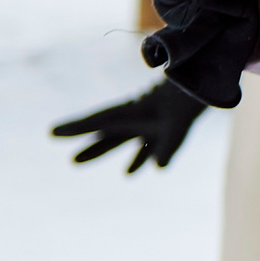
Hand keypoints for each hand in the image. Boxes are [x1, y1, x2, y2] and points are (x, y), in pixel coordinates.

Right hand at [53, 80, 209, 172]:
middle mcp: (136, 118)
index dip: (76, 127)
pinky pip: (145, 148)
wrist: (207, 88)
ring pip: (117, 140)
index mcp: (130, 112)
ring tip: (75, 160)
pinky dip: (137, 159)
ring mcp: (148, 124)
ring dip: (99, 150)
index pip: (97, 121)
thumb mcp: (178, 121)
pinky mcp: (163, 130)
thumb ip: (168, 144)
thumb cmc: (188, 101)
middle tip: (67, 158)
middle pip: (105, 135)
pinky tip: (127, 172)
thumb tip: (160, 167)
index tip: (52, 132)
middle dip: (88, 148)